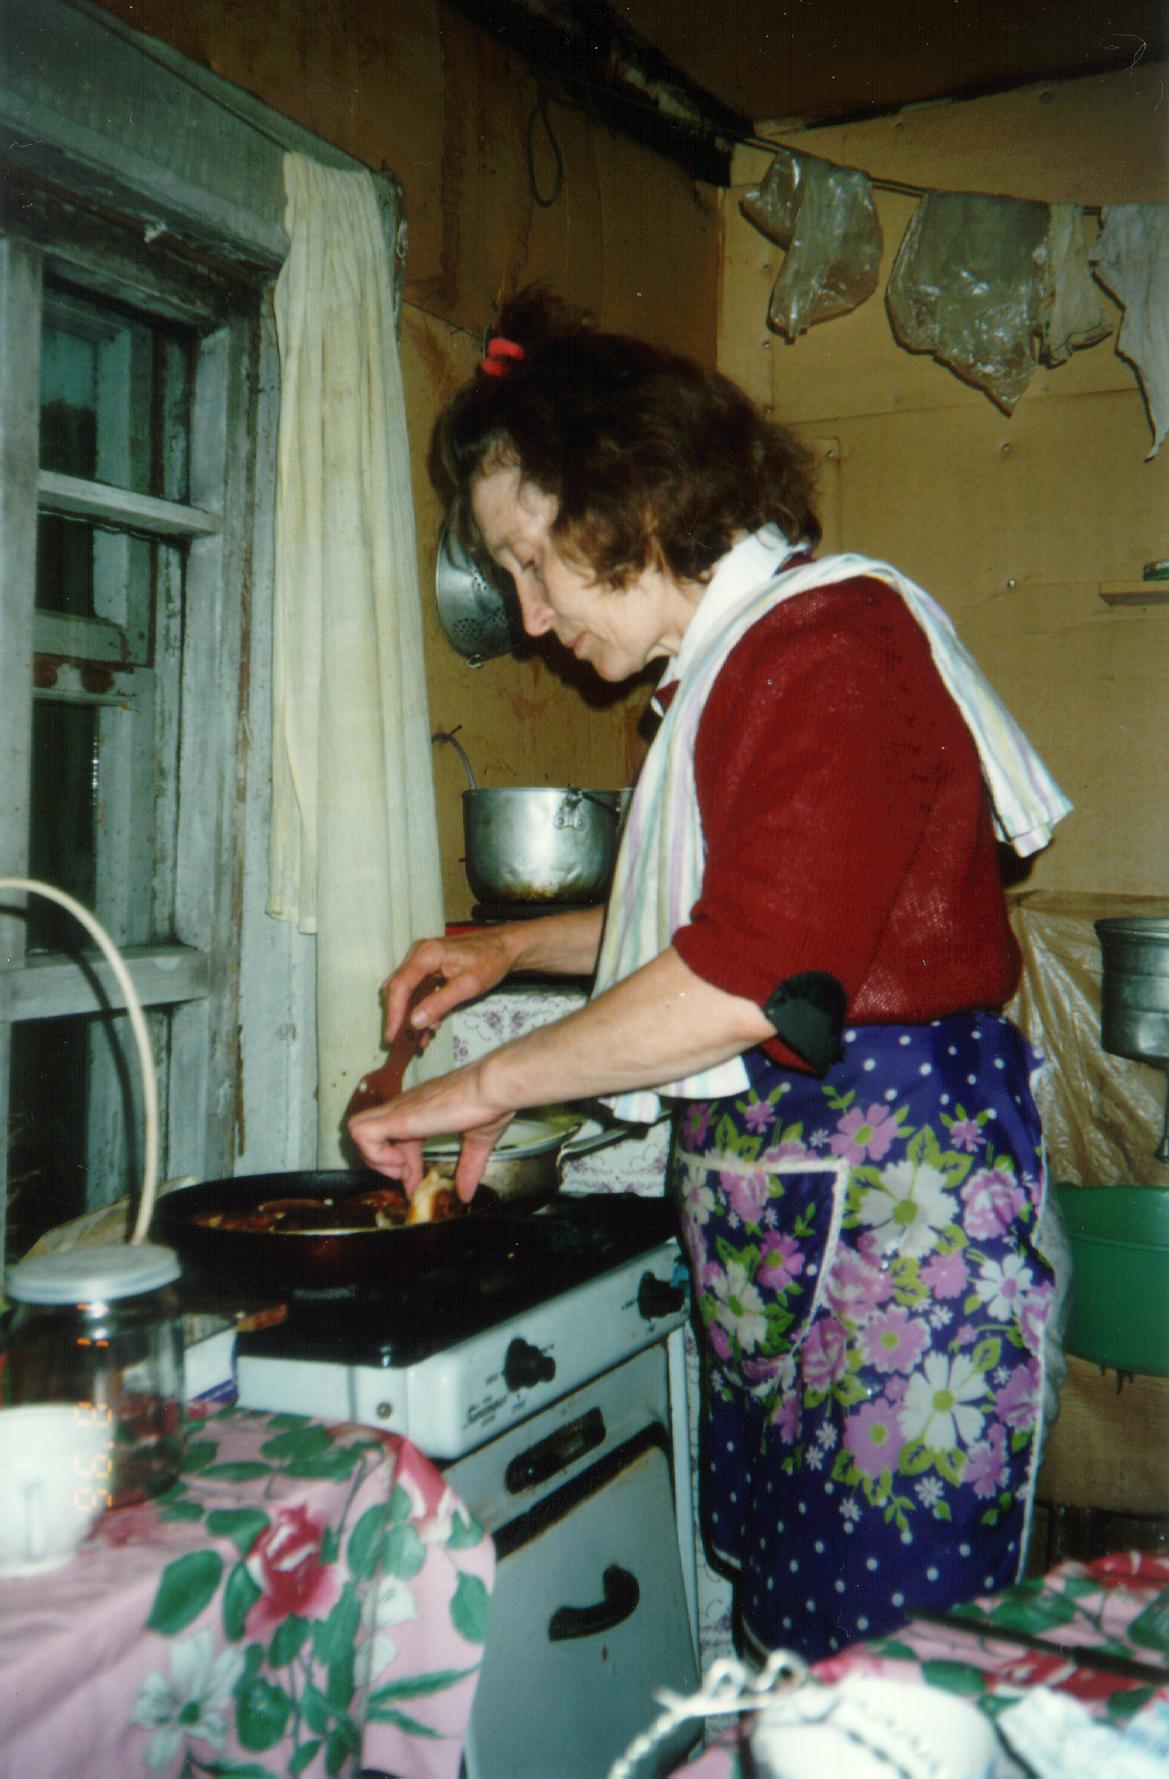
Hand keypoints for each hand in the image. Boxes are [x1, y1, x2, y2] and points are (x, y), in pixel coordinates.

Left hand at [347, 1060, 514, 1202]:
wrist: (492, 1087)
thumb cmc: (490, 1103)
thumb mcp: (478, 1141)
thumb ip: (469, 1167)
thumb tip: (467, 1195)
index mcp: (422, 1110)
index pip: (397, 1139)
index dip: (404, 1168)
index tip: (415, 1187)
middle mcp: (405, 1107)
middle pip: (372, 1135)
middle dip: (385, 1165)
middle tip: (409, 1180)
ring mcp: (398, 1110)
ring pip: (358, 1131)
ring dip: (376, 1159)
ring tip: (403, 1170)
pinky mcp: (397, 1117)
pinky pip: (362, 1134)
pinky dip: (375, 1155)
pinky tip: (401, 1164)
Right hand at [382, 929, 519, 1043]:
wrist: (504, 946)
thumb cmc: (490, 961)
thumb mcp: (468, 986)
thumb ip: (440, 1003)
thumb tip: (414, 1022)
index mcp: (426, 954)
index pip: (400, 985)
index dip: (394, 1013)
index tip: (392, 1036)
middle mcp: (418, 954)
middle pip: (397, 988)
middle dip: (399, 1017)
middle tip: (404, 1042)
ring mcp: (421, 960)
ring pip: (405, 991)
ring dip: (410, 1015)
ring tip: (422, 1038)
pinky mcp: (427, 967)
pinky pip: (416, 990)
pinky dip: (420, 1008)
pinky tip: (430, 1026)